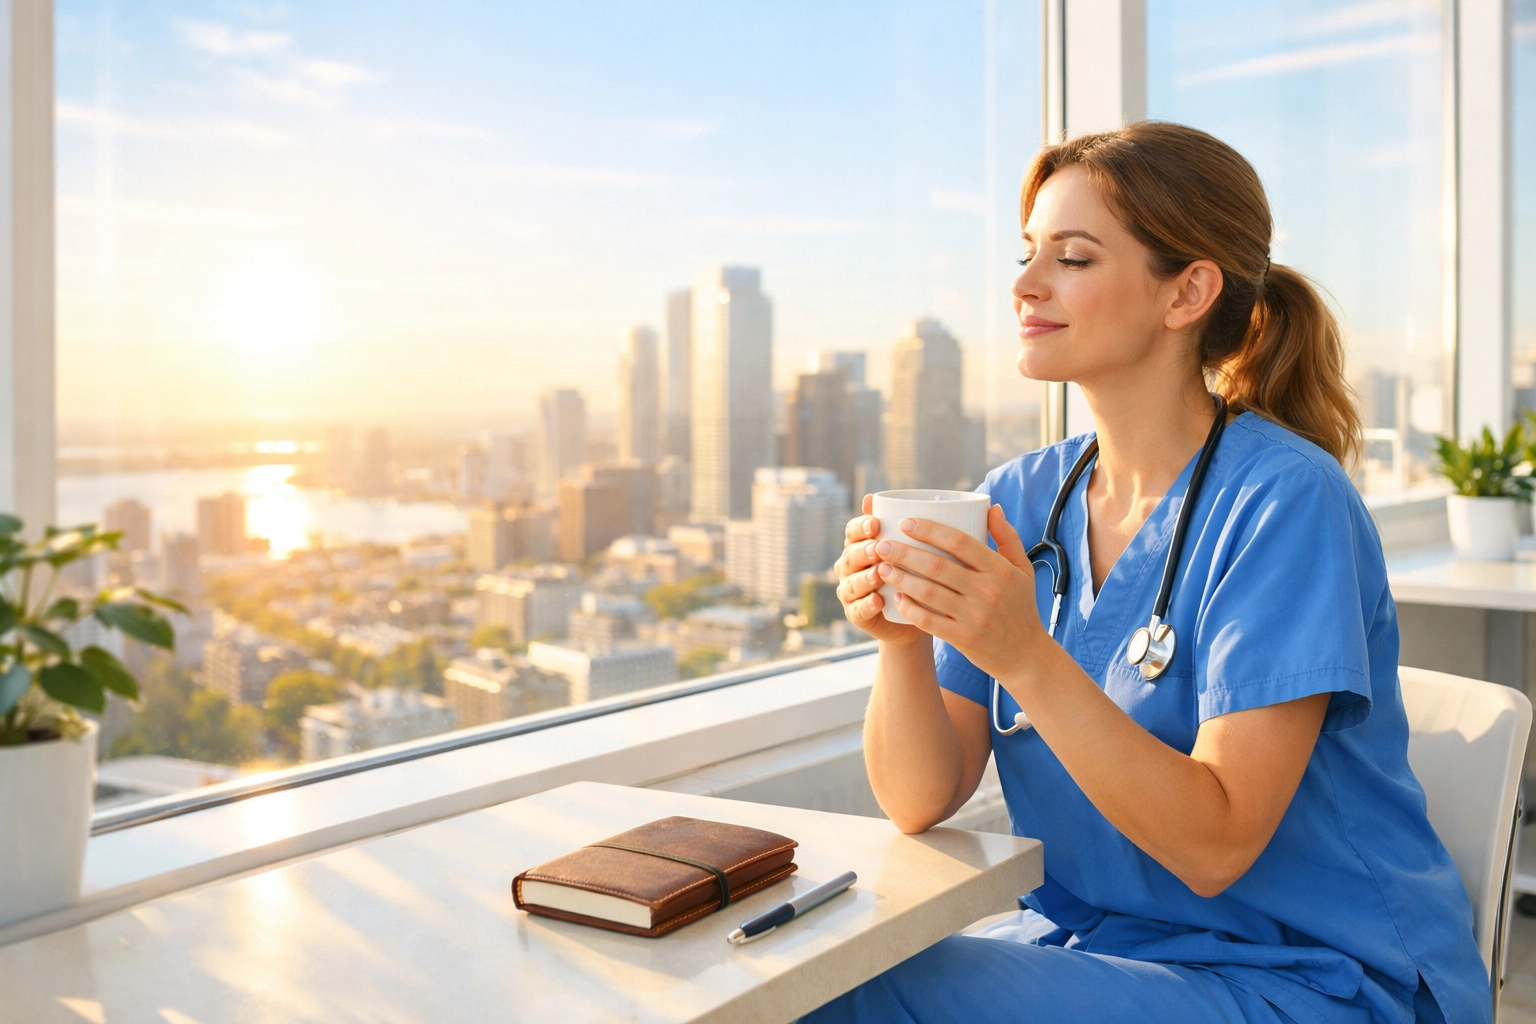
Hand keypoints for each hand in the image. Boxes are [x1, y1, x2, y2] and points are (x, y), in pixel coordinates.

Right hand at [833, 494, 926, 647]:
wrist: (919, 612)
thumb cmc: (915, 573)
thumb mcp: (915, 548)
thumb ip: (906, 526)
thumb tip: (898, 497)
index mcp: (860, 545)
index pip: (852, 531)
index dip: (860, 527)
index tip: (876, 524)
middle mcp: (850, 567)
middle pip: (850, 556)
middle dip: (863, 551)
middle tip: (878, 549)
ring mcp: (851, 591)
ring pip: (851, 583)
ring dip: (864, 578)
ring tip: (879, 575)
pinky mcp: (857, 615)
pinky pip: (857, 610)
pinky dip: (866, 605)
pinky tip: (878, 601)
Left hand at [872, 506, 1045, 678]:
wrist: (1026, 655)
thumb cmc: (1021, 607)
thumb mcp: (1022, 569)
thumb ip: (1007, 537)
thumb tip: (991, 507)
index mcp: (1000, 570)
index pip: (960, 542)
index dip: (930, 530)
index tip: (906, 523)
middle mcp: (988, 591)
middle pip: (938, 566)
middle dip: (905, 553)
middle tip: (882, 545)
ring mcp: (975, 616)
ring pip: (930, 593)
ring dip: (902, 579)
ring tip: (882, 567)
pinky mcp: (964, 638)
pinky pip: (931, 622)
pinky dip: (911, 609)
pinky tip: (896, 598)